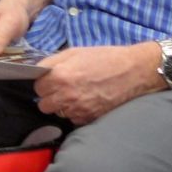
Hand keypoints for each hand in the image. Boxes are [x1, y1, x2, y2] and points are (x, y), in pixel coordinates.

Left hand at [33, 44, 161, 125]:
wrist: (134, 71)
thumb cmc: (104, 58)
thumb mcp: (74, 52)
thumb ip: (52, 63)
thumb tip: (39, 72)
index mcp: (59, 77)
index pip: (37, 87)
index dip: (44, 83)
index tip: (51, 80)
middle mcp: (66, 96)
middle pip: (43, 104)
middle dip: (49, 97)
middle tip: (61, 88)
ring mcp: (78, 110)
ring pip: (58, 113)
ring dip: (62, 106)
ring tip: (76, 94)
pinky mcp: (90, 119)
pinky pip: (73, 119)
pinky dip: (76, 113)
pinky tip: (86, 102)